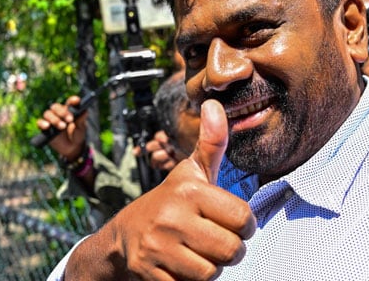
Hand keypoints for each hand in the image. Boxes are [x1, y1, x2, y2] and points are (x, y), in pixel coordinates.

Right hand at [35, 95, 87, 159]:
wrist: (72, 148)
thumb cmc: (77, 135)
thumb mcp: (81, 128)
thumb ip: (81, 119)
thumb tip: (85, 111)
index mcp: (69, 110)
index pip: (70, 102)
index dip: (72, 100)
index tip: (76, 101)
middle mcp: (59, 113)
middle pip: (56, 106)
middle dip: (62, 112)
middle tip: (70, 120)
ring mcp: (51, 120)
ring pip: (48, 114)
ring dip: (55, 119)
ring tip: (63, 127)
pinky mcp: (45, 128)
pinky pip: (40, 122)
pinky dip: (43, 123)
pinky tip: (47, 126)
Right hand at [65, 99, 256, 279]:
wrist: (123, 235)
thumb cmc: (170, 201)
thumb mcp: (191, 172)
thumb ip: (211, 142)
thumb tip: (214, 104)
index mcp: (189, 192)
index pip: (244, 219)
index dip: (245, 225)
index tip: (234, 223)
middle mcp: (171, 218)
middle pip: (231, 250)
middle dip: (230, 250)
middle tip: (218, 242)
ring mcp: (158, 248)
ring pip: (212, 273)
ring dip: (212, 267)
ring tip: (199, 252)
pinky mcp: (149, 274)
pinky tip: (182, 265)